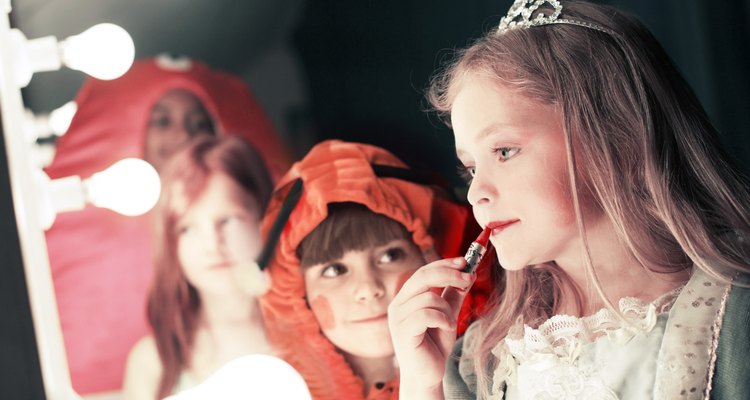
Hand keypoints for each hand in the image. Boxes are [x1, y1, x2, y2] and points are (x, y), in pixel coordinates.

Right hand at [388, 257, 474, 397]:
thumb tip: (467, 274)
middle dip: (449, 274)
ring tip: (450, 323)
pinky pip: (426, 314)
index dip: (444, 263)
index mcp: (406, 298)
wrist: (428, 374)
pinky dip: (442, 319)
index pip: (423, 271)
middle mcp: (398, 305)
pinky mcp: (403, 332)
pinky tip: (447, 328)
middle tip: (468, 278)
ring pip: (428, 298)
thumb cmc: (434, 346)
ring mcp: (398, 318)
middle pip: (423, 277)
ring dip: (447, 309)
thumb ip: (453, 295)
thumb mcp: (448, 315)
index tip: (465, 261)